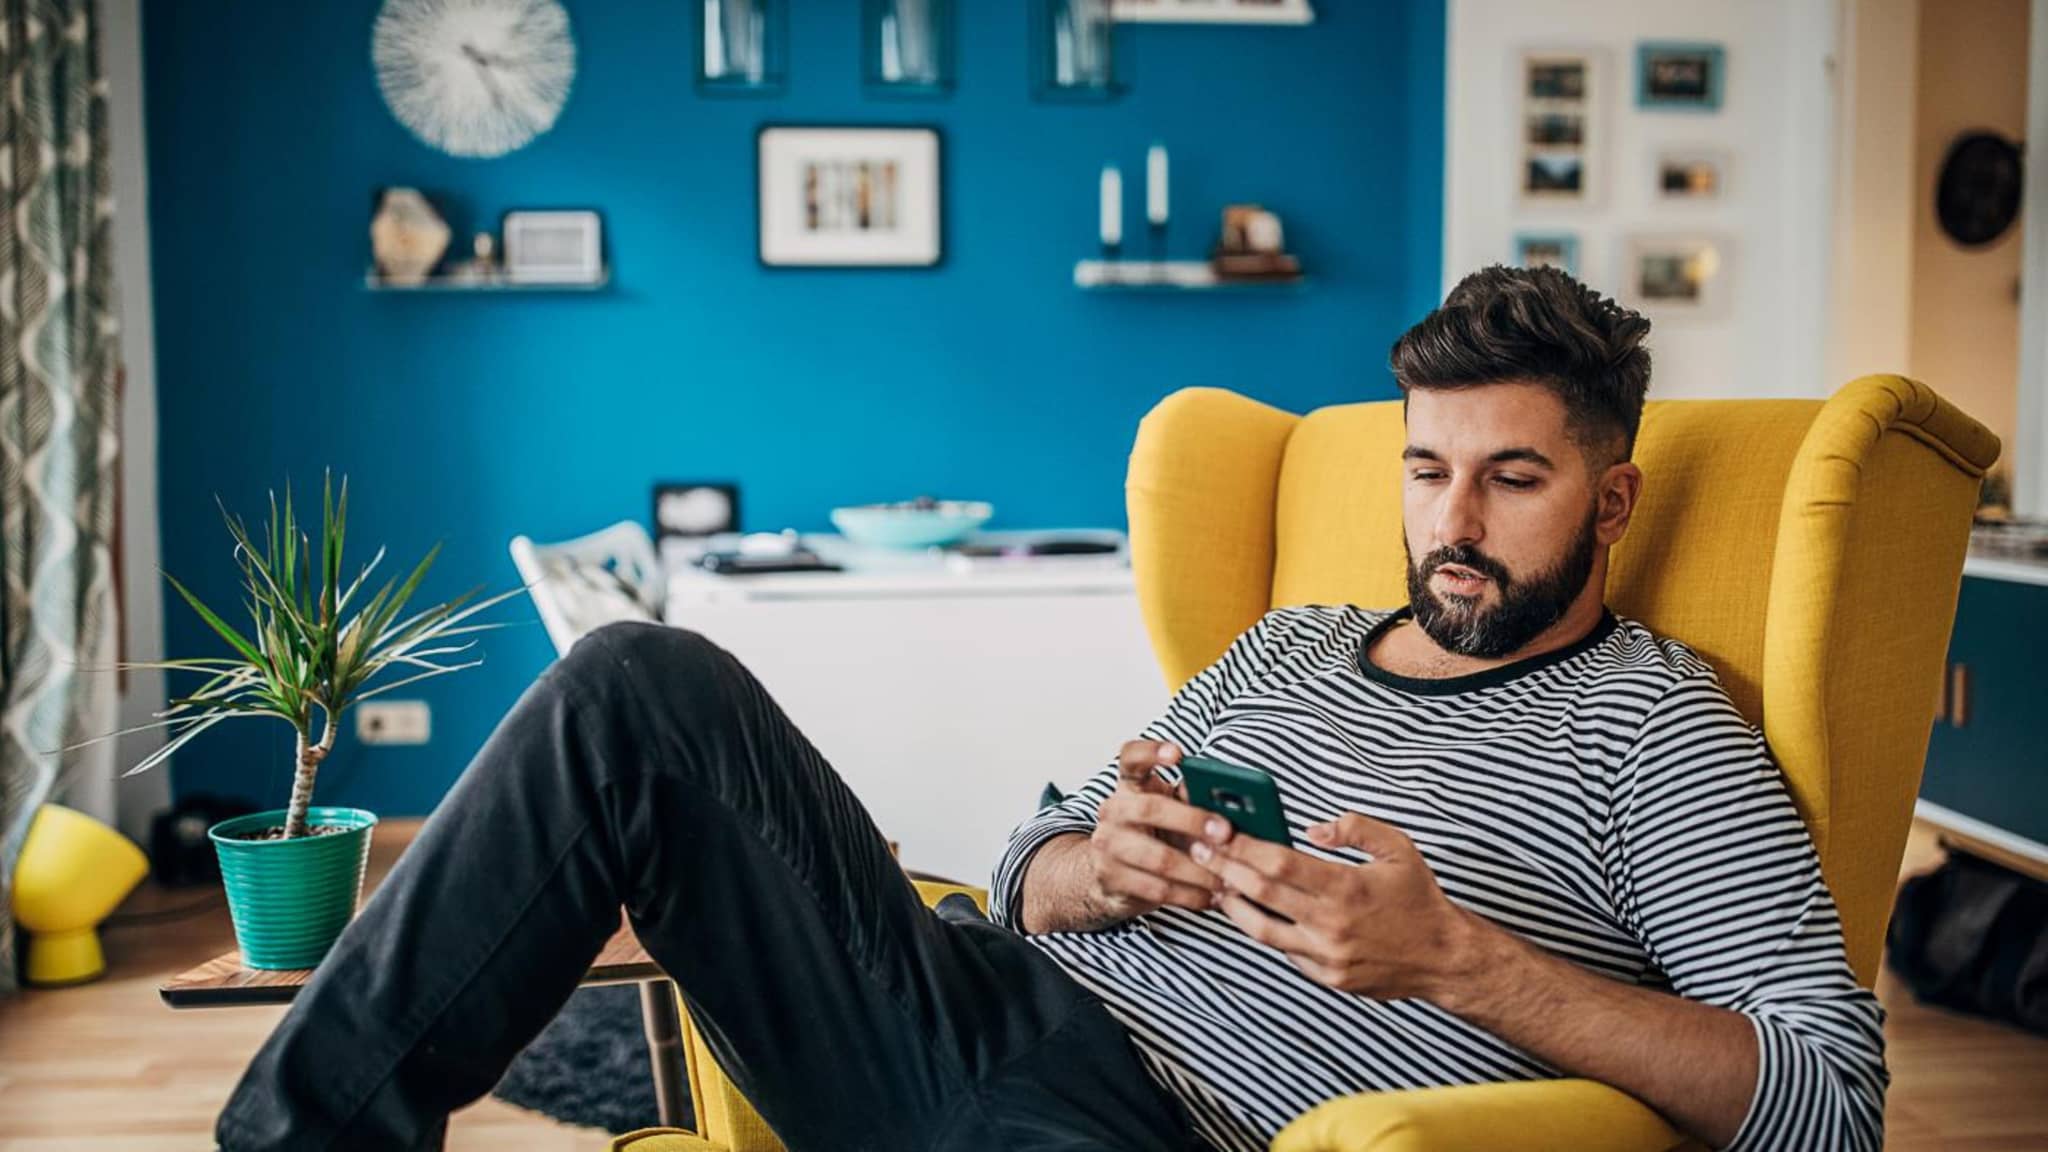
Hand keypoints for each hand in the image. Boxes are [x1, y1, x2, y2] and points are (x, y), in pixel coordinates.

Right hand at [1084, 740, 1222, 922]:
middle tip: (1226, 833)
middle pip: (1150, 808)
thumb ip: (1194, 801)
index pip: (1131, 757)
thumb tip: (1236, 802)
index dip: (1151, 751)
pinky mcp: (1111, 878)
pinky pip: (1157, 889)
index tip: (1178, 753)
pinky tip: (1212, 897)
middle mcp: (1113, 810)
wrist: (1110, 876)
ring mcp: (1107, 845)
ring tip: (1229, 879)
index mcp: (1130, 785)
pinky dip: (1191, 895)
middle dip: (1193, 821)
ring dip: (1200, 871)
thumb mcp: (1170, 812)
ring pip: (1159, 858)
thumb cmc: (1154, 836)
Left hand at [1190, 811, 1478, 999]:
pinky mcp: (1326, 977)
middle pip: (1260, 893)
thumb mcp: (1398, 848)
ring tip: (1216, 884)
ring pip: (1261, 930)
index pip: (1279, 863)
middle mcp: (1331, 924)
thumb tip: (1313, 828)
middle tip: (1199, 850)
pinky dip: (1264, 929)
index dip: (1243, 846)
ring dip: (1233, 905)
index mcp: (1347, 887)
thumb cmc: (1418, 897)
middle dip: (1224, 869)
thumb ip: (1355, 827)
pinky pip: (1284, 950)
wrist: (1443, 958)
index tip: (1219, 831)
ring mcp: (1326, 955)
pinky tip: (1251, 912)